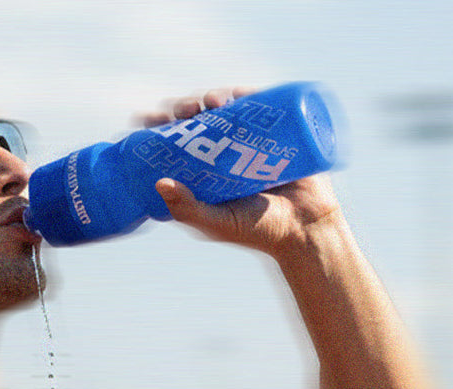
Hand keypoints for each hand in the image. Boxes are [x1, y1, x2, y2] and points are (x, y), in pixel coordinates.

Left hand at [140, 88, 343, 255]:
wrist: (305, 227)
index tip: (146, 119)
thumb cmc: (258, 231)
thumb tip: (159, 182)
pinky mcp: (275, 131)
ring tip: (208, 103)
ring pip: (223, 110)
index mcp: (204, 175)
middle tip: (181, 112)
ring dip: (208, 98)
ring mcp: (249, 141)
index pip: (175, 147)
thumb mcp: (216, 223)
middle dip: (183, 110)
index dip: (159, 129)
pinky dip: (241, 94)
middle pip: (196, 123)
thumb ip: (188, 208)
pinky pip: (256, 105)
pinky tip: (229, 95)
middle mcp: (223, 155)